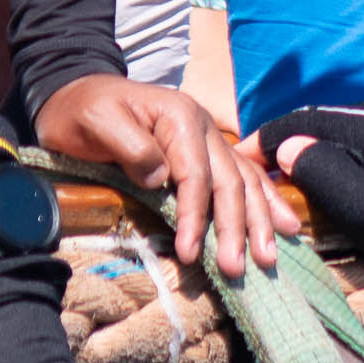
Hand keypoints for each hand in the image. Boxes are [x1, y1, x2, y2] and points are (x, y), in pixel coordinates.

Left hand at [38, 74, 294, 274]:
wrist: (78, 94)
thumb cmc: (82, 113)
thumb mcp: (97, 122)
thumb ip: (130, 147)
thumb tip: (161, 181)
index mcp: (180, 118)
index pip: (196, 175)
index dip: (196, 216)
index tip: (190, 253)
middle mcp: (206, 128)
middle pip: (230, 183)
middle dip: (235, 228)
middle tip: (236, 268)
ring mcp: (213, 140)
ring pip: (246, 183)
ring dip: (259, 223)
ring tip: (267, 258)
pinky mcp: (212, 154)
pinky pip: (247, 178)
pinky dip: (266, 203)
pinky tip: (285, 226)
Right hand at [251, 100, 363, 362]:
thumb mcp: (359, 208)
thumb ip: (320, 170)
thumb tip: (289, 145)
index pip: (318, 119)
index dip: (277, 135)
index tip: (247, 152)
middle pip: (346, 121)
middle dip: (309, 139)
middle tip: (278, 164)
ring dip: (343, 147)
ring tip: (316, 170)